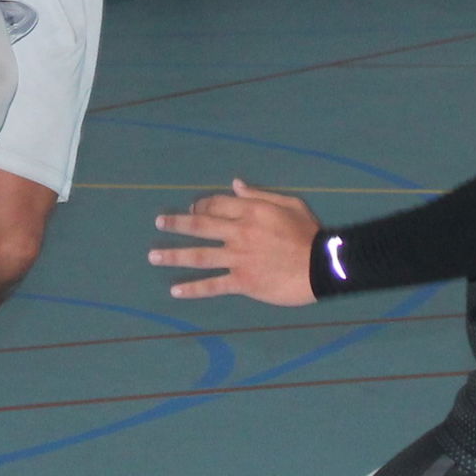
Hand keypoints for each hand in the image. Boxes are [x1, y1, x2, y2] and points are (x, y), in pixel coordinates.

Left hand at [150, 180, 319, 303]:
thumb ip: (259, 194)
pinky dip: (193, 288)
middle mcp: (238, 233)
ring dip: (174, 255)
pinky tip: (176, 290)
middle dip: (176, 224)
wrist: (321, 266)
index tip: (192, 208)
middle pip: (200, 226)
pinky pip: (213, 285)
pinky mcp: (242, 282)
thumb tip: (235, 184)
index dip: (201, 205)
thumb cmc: (308, 232)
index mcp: (250, 211)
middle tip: (159, 222)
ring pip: (199, 256)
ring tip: (154, 256)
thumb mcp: (289, 203)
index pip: (216, 205)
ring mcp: (238, 259)